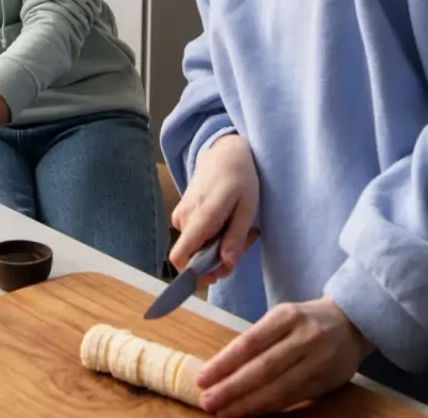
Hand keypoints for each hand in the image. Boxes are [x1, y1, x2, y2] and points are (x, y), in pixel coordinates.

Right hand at [170, 134, 259, 282]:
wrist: (224, 152)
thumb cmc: (240, 177)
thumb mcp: (247, 208)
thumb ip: (236, 237)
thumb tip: (226, 265)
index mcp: (201, 217)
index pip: (180, 257)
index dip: (194, 274)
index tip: (217, 273)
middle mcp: (184, 218)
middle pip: (194, 257)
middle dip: (220, 259)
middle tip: (246, 241)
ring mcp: (181, 215)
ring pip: (197, 248)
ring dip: (220, 247)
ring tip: (241, 228)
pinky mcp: (183, 213)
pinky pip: (195, 236)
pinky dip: (213, 237)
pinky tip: (229, 223)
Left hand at [196, 298, 374, 416]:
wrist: (353, 322)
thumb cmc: (307, 320)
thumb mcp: (282, 318)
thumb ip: (257, 340)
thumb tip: (221, 369)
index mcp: (287, 316)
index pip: (250, 342)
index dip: (224, 363)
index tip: (203, 378)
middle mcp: (304, 337)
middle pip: (263, 367)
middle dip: (232, 388)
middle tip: (208, 401)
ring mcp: (318, 360)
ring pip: (279, 387)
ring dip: (249, 403)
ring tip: (225, 412)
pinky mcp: (327, 380)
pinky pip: (293, 397)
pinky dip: (269, 407)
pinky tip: (251, 412)